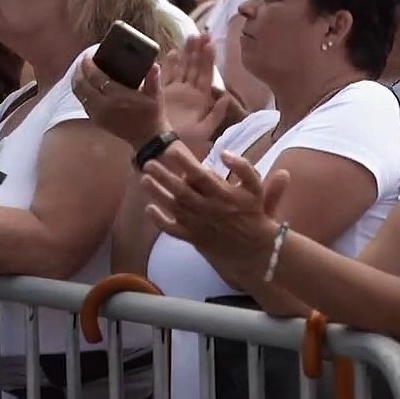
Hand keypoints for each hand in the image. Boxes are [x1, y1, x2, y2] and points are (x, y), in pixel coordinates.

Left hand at [73, 56, 167, 149]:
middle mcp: (104, 106)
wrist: (147, 138)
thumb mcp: (155, 95)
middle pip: (82, 83)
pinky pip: (82, 101)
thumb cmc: (151, 114)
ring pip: (78, 93)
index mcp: (117, 97)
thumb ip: (153, 78)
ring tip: (81, 68)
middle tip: (84, 58)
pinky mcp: (95, 119)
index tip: (89, 53)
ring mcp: (97, 114)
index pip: (95, 76)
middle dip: (80, 68)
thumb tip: (153, 64)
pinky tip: (84, 83)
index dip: (89, 63)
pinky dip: (79, 90)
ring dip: (76, 78)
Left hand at [141, 146, 286, 281]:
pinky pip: (173, 230)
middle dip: (164, 176)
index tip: (171, 150)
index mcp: (223, 195)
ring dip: (158, 193)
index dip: (185, 163)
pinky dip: (159, 221)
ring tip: (144, 179)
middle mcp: (208, 209)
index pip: (200, 176)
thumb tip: (224, 153)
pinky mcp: (193, 238)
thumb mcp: (255, 187)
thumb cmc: (253, 212)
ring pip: (174, 208)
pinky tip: (148, 208)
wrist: (254, 248)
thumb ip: (243, 167)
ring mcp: (199, 225)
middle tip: (149, 163)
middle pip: (181, 191)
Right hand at [161, 36, 231, 153]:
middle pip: (195, 66)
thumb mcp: (204, 131)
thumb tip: (226, 98)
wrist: (164, 149)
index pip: (206, 74)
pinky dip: (170, 64)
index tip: (212, 43)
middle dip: (198, 50)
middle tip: (201, 33)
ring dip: (186, 52)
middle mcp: (190, 91)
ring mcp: (176, 91)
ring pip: (183, 67)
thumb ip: (216, 115)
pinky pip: (167, 75)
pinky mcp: (162, 93)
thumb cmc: (186, 142)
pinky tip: (173, 52)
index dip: (209, 58)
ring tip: (190, 36)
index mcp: (202, 98)